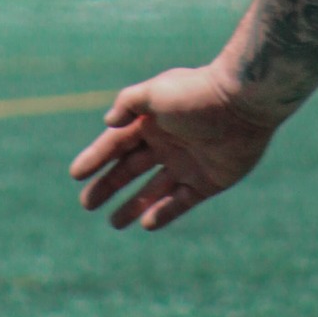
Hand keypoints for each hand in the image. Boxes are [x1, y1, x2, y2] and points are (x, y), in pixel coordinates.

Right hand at [68, 63, 277, 232]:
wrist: (242, 104)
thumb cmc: (195, 94)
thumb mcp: (154, 92)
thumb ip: (128, 103)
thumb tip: (107, 122)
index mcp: (151, 121)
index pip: (116, 143)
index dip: (95, 158)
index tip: (75, 174)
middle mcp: (166, 143)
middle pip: (130, 169)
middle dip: (108, 185)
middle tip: (86, 204)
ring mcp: (186, 164)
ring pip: (153, 190)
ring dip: (133, 205)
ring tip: (113, 223)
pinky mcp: (207, 182)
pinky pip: (181, 202)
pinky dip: (164, 213)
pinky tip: (146, 223)